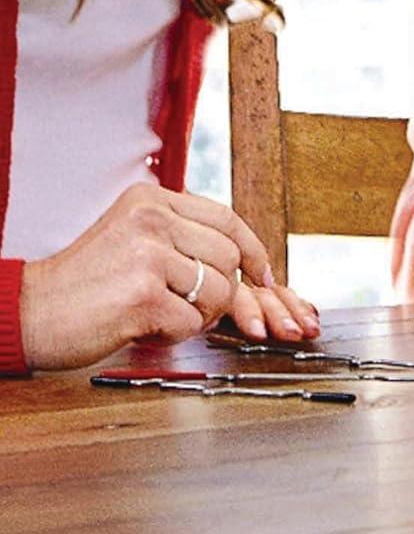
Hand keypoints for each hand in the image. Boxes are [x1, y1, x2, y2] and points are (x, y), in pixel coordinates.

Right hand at [17, 183, 316, 369]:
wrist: (29, 313)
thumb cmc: (84, 283)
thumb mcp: (131, 235)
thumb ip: (179, 233)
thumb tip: (240, 255)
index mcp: (152, 199)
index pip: (226, 218)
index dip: (252, 250)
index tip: (264, 275)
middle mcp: (152, 219)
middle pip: (228, 256)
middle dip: (221, 291)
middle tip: (191, 308)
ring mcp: (148, 255)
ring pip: (217, 291)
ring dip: (199, 316)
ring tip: (163, 316)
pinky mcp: (143, 296)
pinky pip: (192, 322)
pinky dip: (176, 335)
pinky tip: (146, 329)